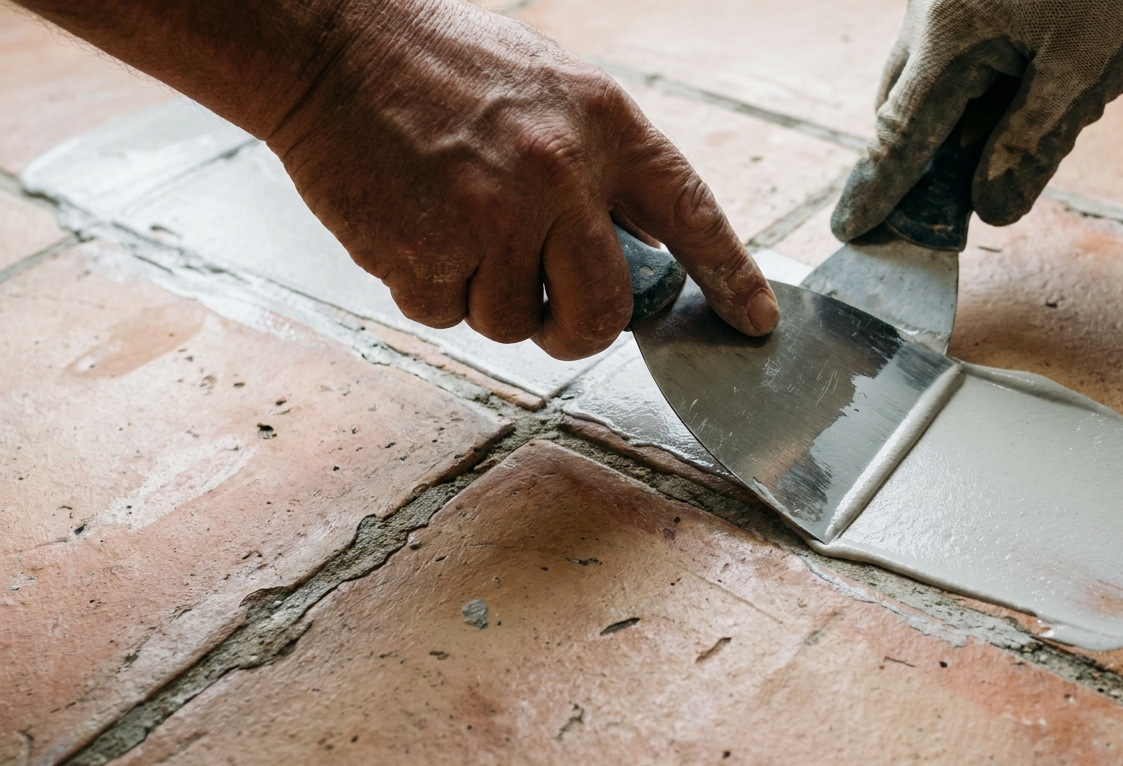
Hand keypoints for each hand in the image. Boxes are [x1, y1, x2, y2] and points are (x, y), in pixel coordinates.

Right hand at [266, 1, 777, 358]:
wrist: (333, 49)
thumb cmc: (444, 69)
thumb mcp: (553, 90)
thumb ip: (601, 167)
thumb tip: (635, 250)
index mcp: (606, 125)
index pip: (690, 212)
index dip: (730, 273)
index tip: (755, 321)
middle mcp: (562, 175)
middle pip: (604, 311)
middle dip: (577, 327)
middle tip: (550, 309)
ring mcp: (495, 218)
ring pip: (516, 324)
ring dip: (487, 298)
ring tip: (454, 226)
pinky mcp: (429, 254)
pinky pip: (449, 318)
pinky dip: (431, 291)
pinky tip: (413, 230)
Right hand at [832, 0, 1122, 239]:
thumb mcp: (1087, 69)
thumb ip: (1033, 142)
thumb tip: (990, 208)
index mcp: (949, 39)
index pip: (899, 134)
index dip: (878, 189)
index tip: (850, 229)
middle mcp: (928, 14)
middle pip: (900, 108)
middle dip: (911, 161)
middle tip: (932, 211)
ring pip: (923, 80)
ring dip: (946, 123)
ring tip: (997, 145)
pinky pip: (950, 52)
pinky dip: (967, 88)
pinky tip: (1017, 90)